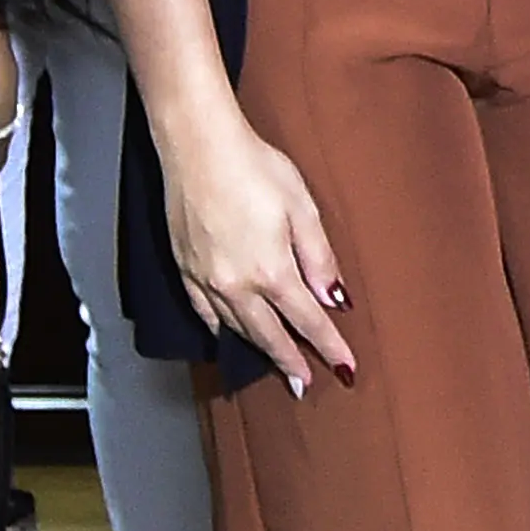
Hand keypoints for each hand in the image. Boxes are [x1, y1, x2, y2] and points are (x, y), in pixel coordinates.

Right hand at [155, 100, 355, 393]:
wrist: (197, 145)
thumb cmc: (255, 167)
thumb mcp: (303, 208)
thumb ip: (319, 259)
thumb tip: (333, 300)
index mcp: (272, 272)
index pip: (308, 322)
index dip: (328, 347)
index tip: (345, 368)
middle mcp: (236, 286)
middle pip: (269, 336)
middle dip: (290, 361)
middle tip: (305, 385)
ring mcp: (205, 280)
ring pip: (236, 328)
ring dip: (257, 349)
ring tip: (275, 364)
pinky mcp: (184, 268)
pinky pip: (203, 312)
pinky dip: (219, 329)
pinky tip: (225, 334)